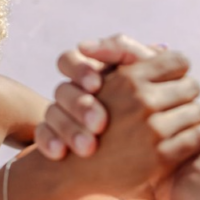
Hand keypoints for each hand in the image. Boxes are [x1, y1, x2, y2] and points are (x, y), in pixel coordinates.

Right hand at [36, 35, 160, 159]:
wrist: (157, 141)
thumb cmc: (157, 97)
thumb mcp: (145, 73)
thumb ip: (125, 51)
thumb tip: (95, 45)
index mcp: (88, 71)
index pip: (69, 61)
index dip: (80, 71)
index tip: (97, 85)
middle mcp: (72, 91)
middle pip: (62, 90)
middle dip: (80, 105)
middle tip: (100, 123)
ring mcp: (62, 115)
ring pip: (52, 114)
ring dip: (68, 128)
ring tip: (88, 147)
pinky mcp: (55, 137)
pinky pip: (43, 137)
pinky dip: (49, 143)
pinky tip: (60, 153)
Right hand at [59, 52, 199, 196]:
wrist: (77, 170)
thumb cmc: (95, 120)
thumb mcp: (102, 82)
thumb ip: (123, 55)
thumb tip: (162, 47)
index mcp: (129, 78)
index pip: (178, 61)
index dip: (177, 73)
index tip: (172, 84)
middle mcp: (140, 102)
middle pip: (192, 86)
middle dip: (187, 95)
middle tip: (180, 105)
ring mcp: (151, 131)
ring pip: (199, 111)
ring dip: (196, 117)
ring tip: (186, 123)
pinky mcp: (162, 158)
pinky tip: (195, 137)